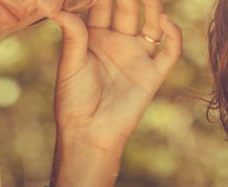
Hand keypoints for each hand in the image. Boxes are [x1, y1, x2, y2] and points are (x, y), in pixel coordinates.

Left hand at [51, 0, 181, 156]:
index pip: (102, 4)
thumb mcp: (70, 62)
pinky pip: (169, 52)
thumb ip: (72, 32)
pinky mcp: (152, 75)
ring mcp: (137, 57)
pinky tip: (164, 22)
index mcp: (94, 37)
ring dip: (152, 6)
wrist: (89, 133)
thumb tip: (55, 4)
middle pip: (127, 8)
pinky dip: (173, 35)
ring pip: (150, 24)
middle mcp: (117, 42)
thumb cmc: (74, 100)